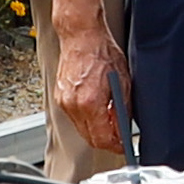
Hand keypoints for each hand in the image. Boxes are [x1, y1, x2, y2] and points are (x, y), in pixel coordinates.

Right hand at [50, 26, 123, 155]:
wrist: (81, 36)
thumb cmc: (101, 52)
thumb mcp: (122, 82)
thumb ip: (122, 109)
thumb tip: (124, 127)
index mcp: (91, 102)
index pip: (103, 139)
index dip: (116, 146)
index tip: (124, 146)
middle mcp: (74, 105)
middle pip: (90, 139)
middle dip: (106, 140)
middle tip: (119, 135)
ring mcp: (64, 102)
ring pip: (82, 130)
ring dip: (96, 129)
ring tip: (109, 118)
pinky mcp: (59, 98)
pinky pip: (75, 118)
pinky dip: (87, 119)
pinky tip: (97, 108)